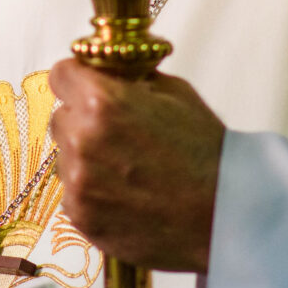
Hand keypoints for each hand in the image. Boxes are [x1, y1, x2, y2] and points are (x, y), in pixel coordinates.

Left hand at [48, 58, 224, 271]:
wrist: (225, 215)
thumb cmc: (207, 154)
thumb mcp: (175, 94)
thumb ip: (132, 80)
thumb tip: (109, 72)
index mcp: (102, 102)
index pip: (61, 74)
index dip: (77, 79)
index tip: (86, 87)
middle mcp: (82, 139)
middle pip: (61, 117)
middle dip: (83, 120)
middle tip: (119, 135)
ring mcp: (79, 181)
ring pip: (66, 157)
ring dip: (87, 159)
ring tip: (129, 171)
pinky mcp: (81, 216)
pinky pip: (73, 193)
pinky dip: (93, 192)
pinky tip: (128, 195)